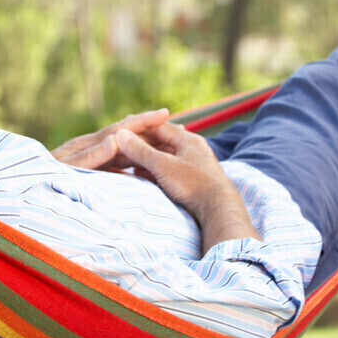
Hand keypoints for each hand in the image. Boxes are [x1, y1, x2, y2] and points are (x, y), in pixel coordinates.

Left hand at [51, 109, 170, 169]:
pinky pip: (119, 167)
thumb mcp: (65, 168)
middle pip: (127, 137)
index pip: (121, 129)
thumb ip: (90, 156)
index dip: (142, 121)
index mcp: (87, 144)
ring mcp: (93, 160)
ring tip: (170, 145)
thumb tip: (115, 140)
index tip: (164, 113)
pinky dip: (134, 165)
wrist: (29, 189)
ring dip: (146, 147)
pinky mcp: (93, 173)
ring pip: (126, 151)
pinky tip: (148, 168)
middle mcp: (92, 148)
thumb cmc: (44, 179)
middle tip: (178, 127)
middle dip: (151, 131)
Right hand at [114, 124, 260, 253]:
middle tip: (120, 147)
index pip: (159, 127)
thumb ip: (141, 151)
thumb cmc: (193, 184)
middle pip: (161, 142)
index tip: (120, 130)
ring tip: (127, 163)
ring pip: (164, 158)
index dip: (138, 128)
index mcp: (188, 139)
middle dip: (140, 145)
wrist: (218, 210)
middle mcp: (192, 149)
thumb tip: (119, 134)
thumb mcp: (163, 166)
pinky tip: (142, 177)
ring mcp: (193, 165)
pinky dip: (154, 172)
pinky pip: (168, 171)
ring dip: (146, 160)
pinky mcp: (192, 181)